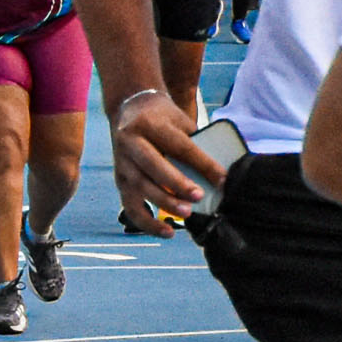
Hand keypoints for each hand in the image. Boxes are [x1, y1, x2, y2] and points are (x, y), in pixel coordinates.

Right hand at [109, 88, 220, 223]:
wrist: (129, 109)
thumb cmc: (162, 117)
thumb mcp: (179, 120)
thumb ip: (195, 144)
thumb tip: (219, 175)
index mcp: (150, 123)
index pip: (179, 146)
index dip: (202, 164)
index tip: (221, 180)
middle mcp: (130, 141)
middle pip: (154, 166)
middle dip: (177, 184)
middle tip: (198, 197)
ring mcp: (121, 162)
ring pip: (140, 187)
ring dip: (164, 203)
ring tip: (186, 213)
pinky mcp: (119, 179)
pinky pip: (130, 205)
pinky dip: (147, 222)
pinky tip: (166, 231)